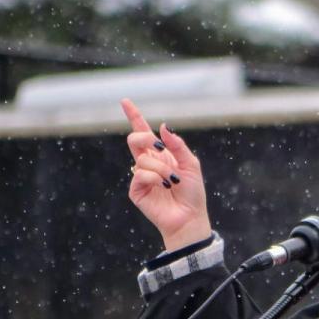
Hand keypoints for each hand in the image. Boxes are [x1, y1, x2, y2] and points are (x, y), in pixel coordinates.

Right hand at [124, 99, 211, 250]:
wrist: (190, 217)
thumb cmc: (192, 193)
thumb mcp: (191, 164)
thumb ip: (177, 145)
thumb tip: (162, 127)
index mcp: (160, 155)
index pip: (143, 132)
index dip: (134, 116)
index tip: (125, 101)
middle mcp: (147, 163)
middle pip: (134, 139)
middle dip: (144, 139)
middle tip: (160, 150)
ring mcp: (140, 176)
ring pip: (143, 159)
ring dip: (162, 169)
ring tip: (172, 182)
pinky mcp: (136, 190)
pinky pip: (141, 174)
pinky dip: (155, 178)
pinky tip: (163, 188)